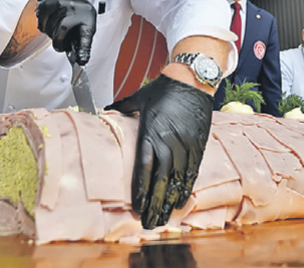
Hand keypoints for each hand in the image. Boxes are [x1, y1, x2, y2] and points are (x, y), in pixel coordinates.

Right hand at [35, 0, 95, 64]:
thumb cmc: (79, 13)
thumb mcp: (87, 26)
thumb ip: (83, 42)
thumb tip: (80, 60)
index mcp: (86, 19)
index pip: (85, 36)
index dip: (82, 50)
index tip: (81, 61)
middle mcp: (73, 9)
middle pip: (60, 33)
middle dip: (58, 41)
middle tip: (60, 42)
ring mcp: (59, 4)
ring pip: (48, 29)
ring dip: (50, 33)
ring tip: (57, 27)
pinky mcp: (46, 3)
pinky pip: (41, 23)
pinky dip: (44, 26)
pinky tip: (51, 21)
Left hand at [105, 74, 212, 228]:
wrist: (192, 80)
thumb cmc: (164, 89)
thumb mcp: (139, 98)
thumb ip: (122, 108)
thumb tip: (104, 111)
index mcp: (150, 132)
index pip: (144, 167)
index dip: (141, 189)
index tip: (138, 207)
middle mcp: (169, 141)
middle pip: (161, 179)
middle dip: (155, 203)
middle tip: (149, 223)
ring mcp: (185, 144)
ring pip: (178, 178)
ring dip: (170, 200)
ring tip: (164, 218)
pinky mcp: (198, 144)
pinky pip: (193, 170)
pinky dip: (187, 187)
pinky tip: (181, 200)